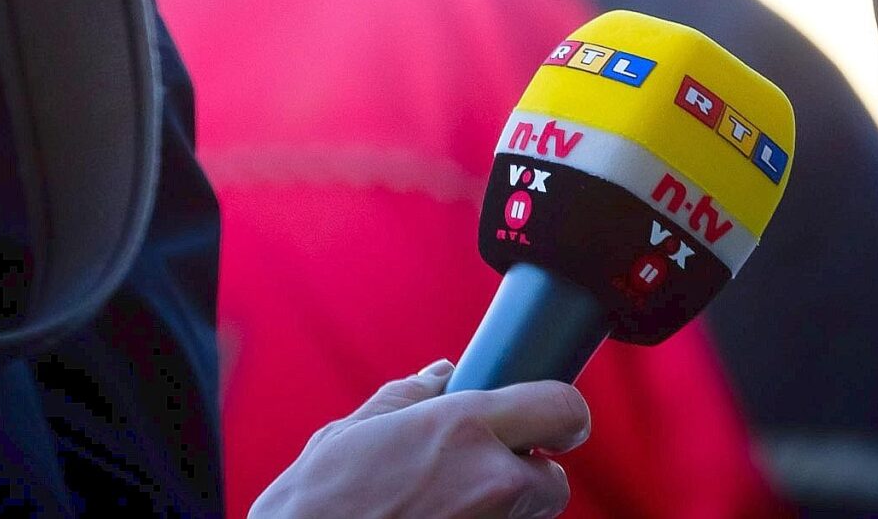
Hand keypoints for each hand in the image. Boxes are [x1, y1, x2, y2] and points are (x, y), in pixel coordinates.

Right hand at [248, 361, 589, 518]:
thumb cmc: (314, 502)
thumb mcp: (352, 432)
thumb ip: (409, 396)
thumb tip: (444, 374)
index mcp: (463, 428)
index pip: (562, 408)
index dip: (563, 414)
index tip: (553, 422)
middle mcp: (490, 480)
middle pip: (553, 481)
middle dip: (525, 475)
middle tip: (479, 473)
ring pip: (526, 518)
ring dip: (502, 510)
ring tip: (441, 506)